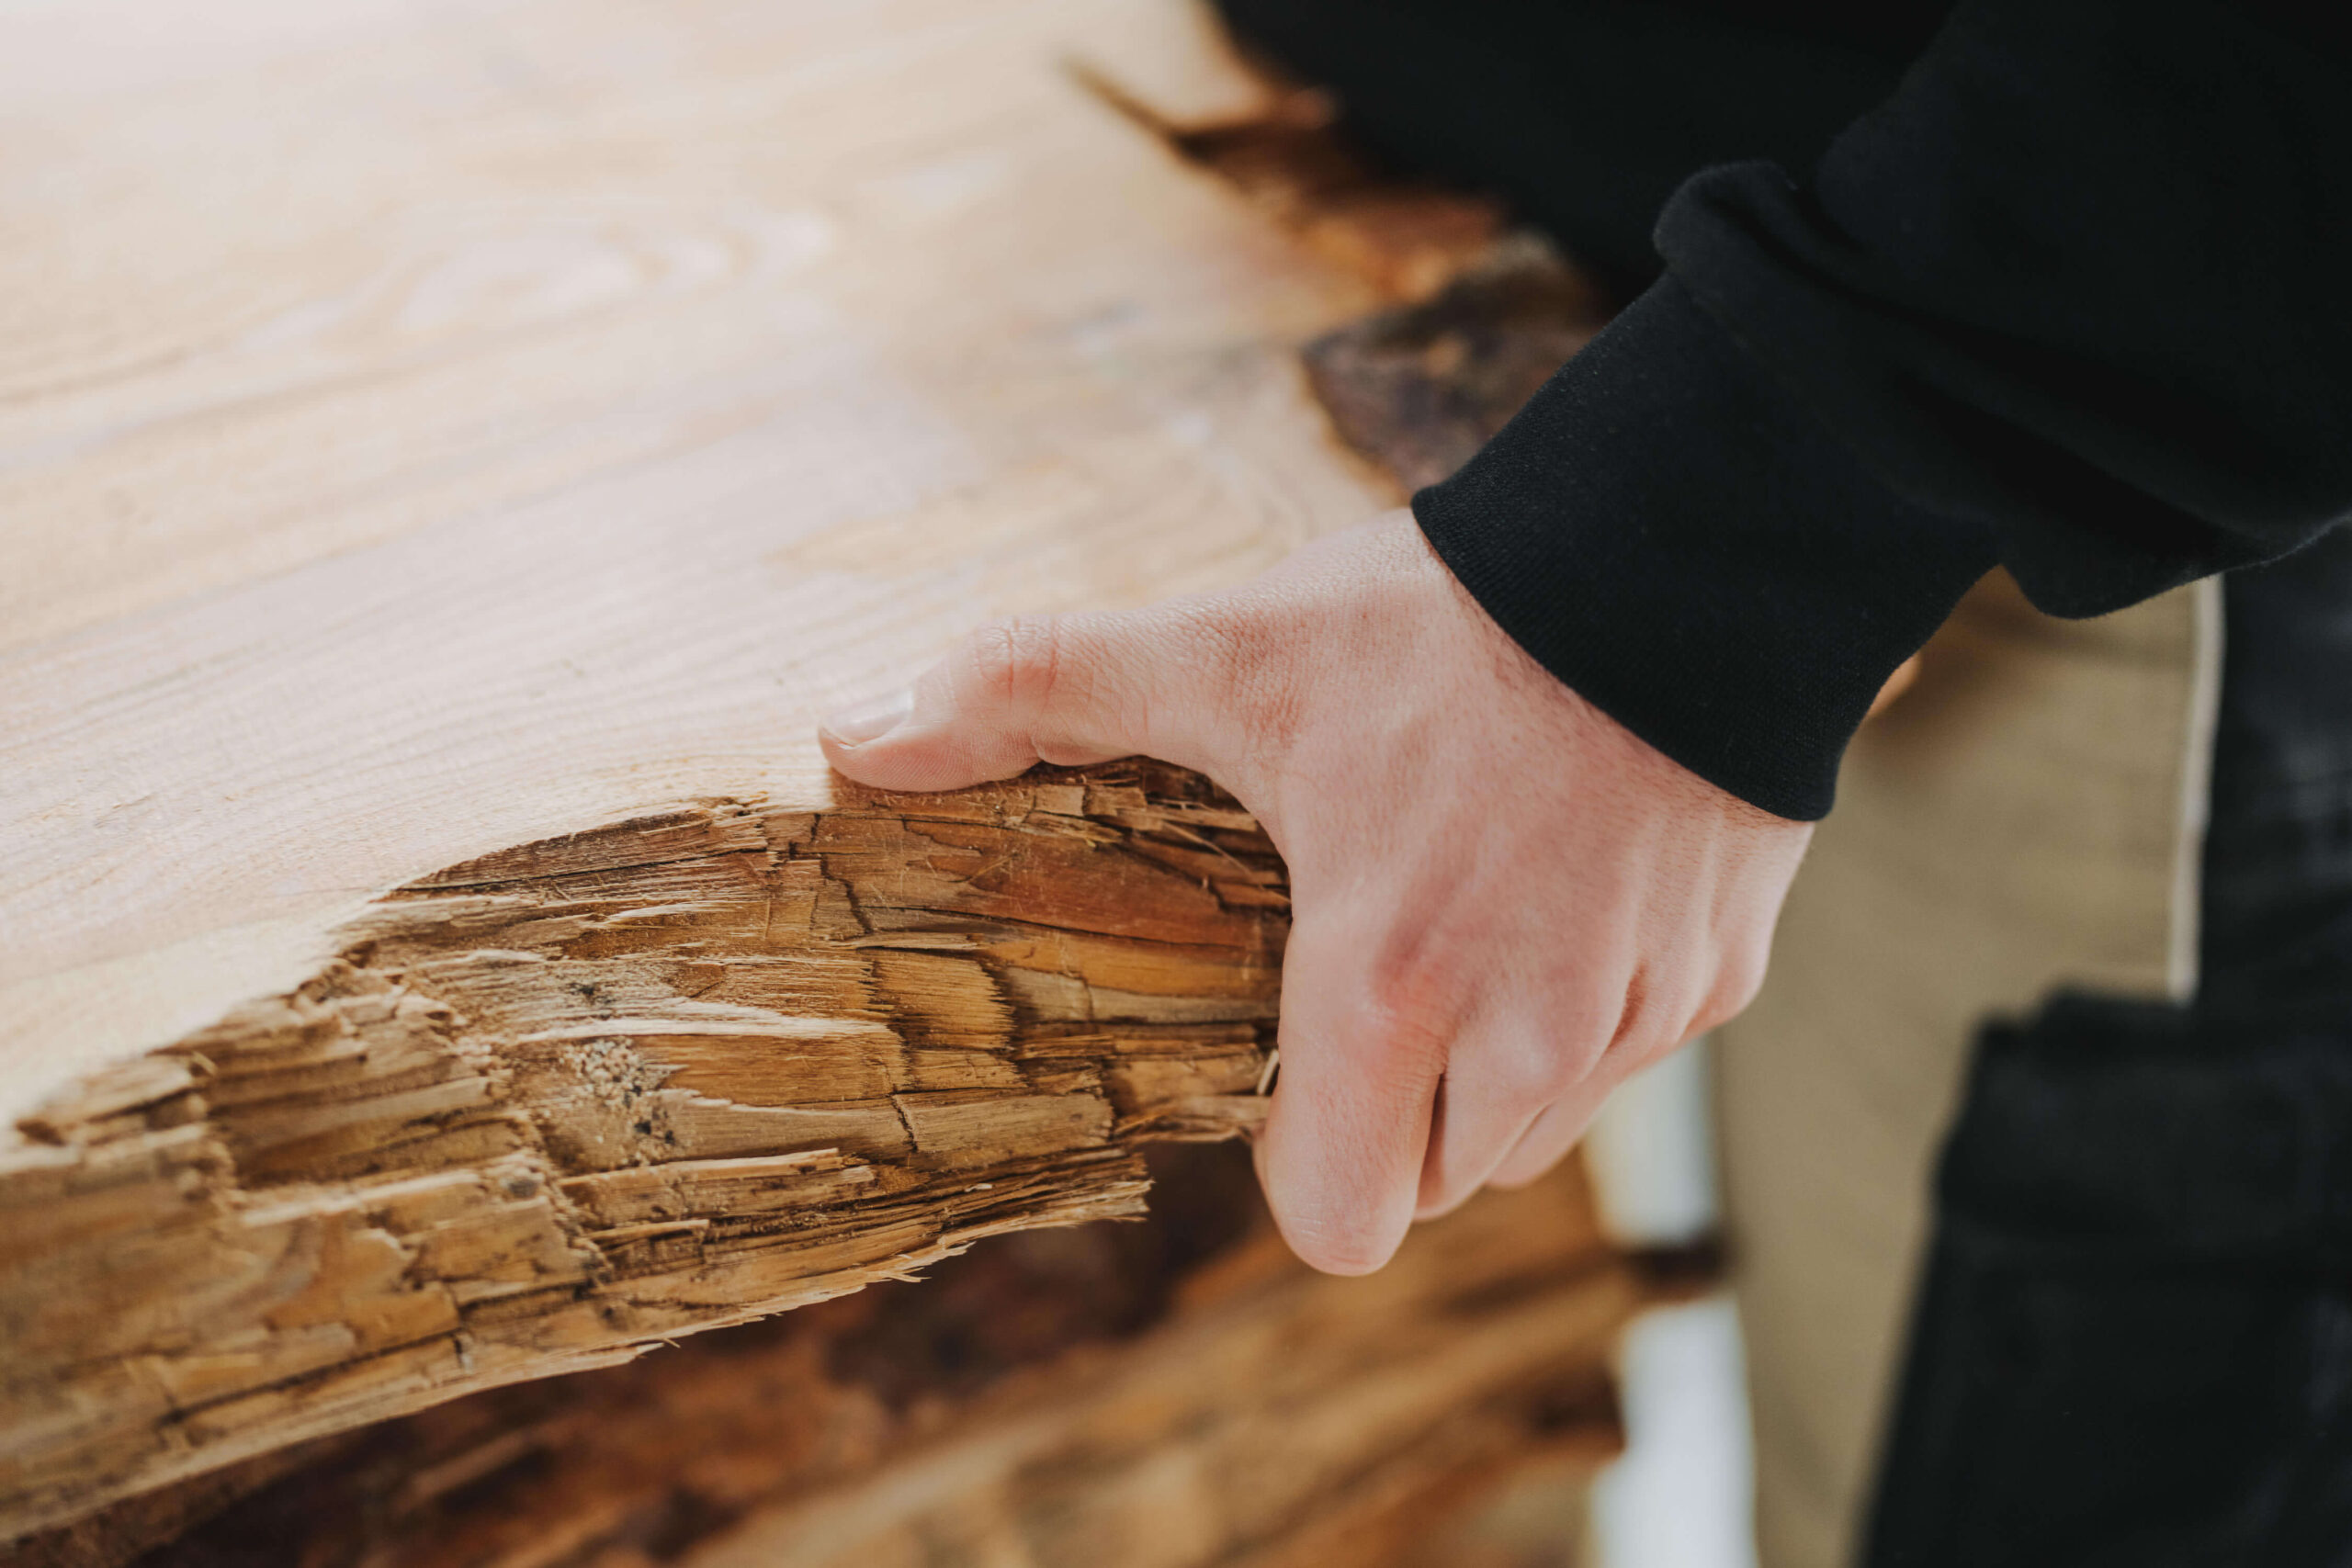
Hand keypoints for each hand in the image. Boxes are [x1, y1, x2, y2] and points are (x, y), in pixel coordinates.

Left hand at [820, 510, 1811, 1273]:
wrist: (1689, 547)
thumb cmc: (1447, 620)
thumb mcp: (1225, 644)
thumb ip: (1033, 690)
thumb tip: (854, 736)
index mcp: (1389, 986)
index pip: (1339, 1225)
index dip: (1299, 1168)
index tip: (1284, 1066)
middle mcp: (1530, 1035)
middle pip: (1437, 1184)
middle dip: (1392, 1112)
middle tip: (1372, 968)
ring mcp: (1639, 1015)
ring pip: (1539, 1128)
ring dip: (1492, 1065)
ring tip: (1466, 915)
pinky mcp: (1722, 980)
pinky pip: (1631, 1052)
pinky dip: (1588, 1006)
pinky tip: (1561, 885)